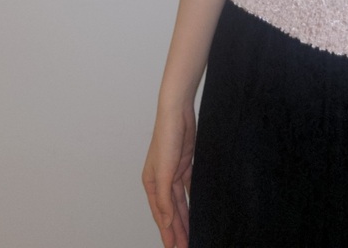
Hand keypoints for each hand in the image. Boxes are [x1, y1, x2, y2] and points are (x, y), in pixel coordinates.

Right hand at [142, 103, 195, 246]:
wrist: (178, 112)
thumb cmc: (166, 138)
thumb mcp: (164, 171)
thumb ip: (165, 199)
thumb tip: (167, 223)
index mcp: (151, 184)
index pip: (161, 215)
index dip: (168, 233)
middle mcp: (161, 181)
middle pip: (170, 211)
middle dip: (177, 230)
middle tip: (185, 247)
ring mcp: (173, 173)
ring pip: (180, 203)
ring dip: (184, 219)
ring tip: (190, 235)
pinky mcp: (185, 165)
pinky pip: (188, 189)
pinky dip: (191, 201)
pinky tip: (196, 211)